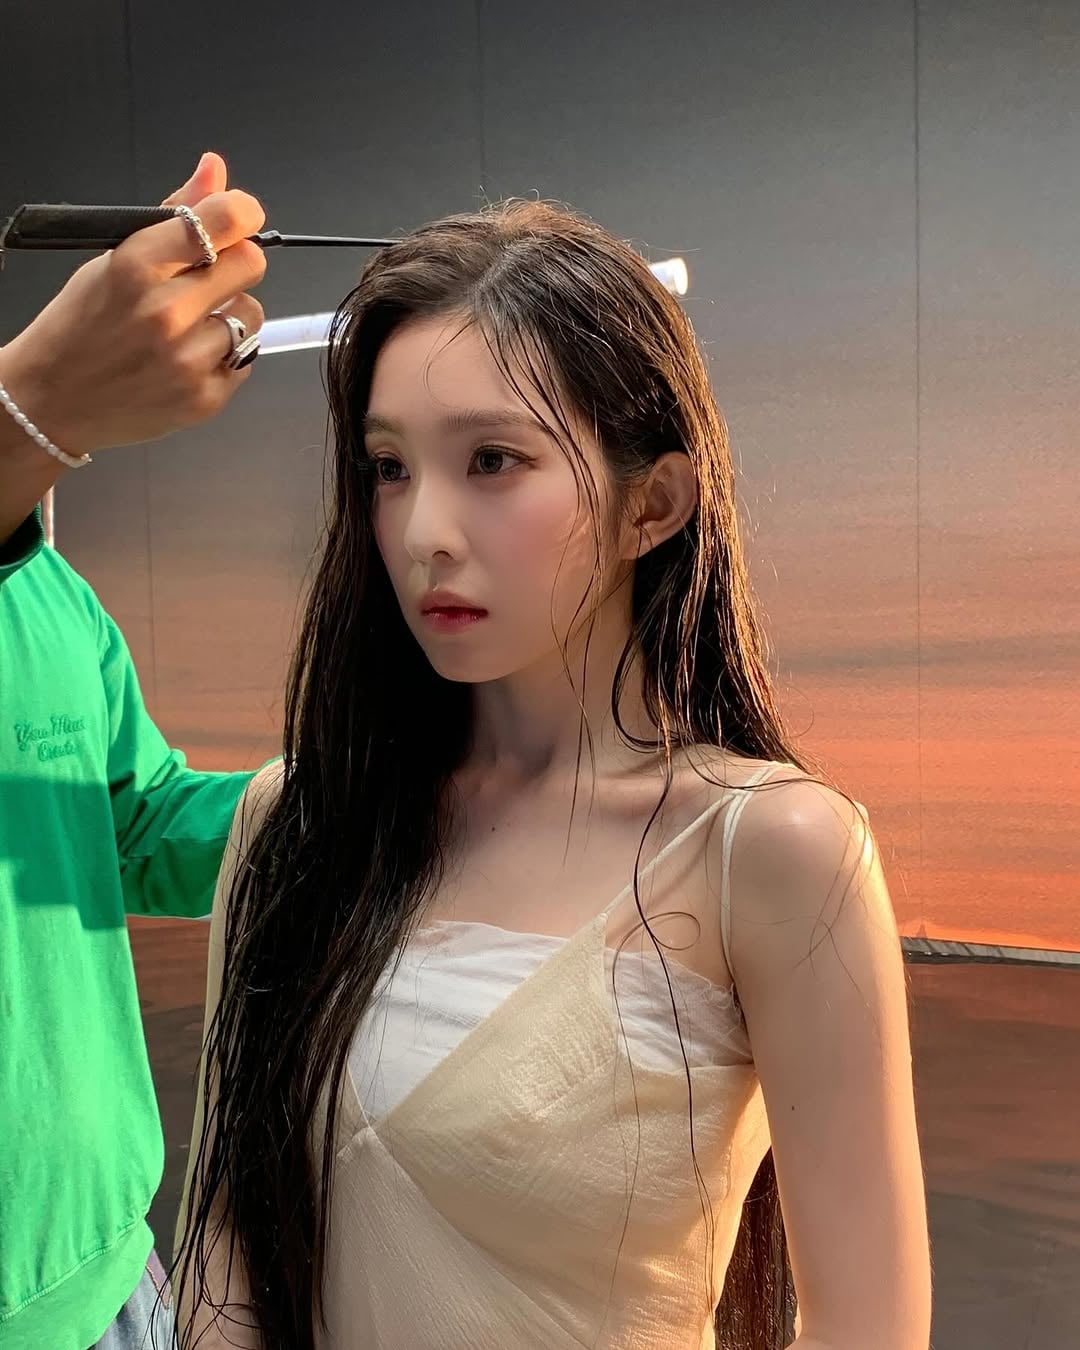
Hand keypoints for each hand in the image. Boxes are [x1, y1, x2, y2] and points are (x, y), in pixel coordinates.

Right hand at [0, 151, 266, 458]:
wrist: (52, 402)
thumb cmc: (80, 327)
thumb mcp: (113, 259)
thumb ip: (173, 216)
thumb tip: (215, 169)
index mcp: (137, 265)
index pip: (224, 220)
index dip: (242, 214)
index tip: (239, 219)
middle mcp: (165, 311)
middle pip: (251, 264)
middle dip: (236, 264)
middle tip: (208, 279)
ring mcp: (187, 359)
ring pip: (252, 313)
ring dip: (230, 314)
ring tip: (190, 326)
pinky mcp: (205, 397)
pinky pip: (245, 358)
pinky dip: (224, 355)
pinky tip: (187, 358)